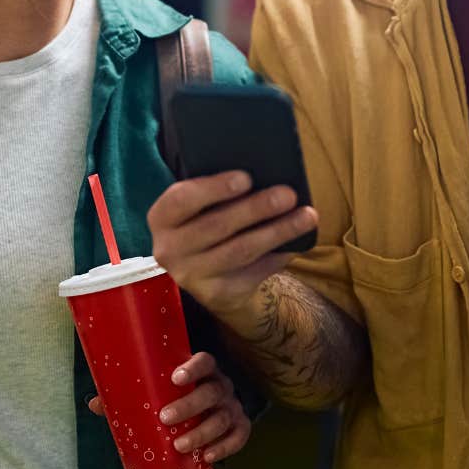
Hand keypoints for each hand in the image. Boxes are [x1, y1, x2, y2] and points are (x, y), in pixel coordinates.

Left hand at [85, 351, 252, 462]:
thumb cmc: (173, 397)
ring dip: (203, 432)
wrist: (204, 411)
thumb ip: (128, 396)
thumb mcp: (155, 393)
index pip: (205, 360)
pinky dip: (226, 447)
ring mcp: (232, 405)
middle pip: (213, 391)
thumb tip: (94, 403)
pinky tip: (208, 457)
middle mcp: (221, 384)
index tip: (175, 378)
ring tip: (180, 446)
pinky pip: (240, 435)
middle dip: (190, 405)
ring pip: (224, 416)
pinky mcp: (239, 425)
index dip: (193, 367)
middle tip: (165, 418)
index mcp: (201, 371)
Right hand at [148, 171, 318, 322]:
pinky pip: (253, 272)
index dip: (213, 188)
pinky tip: (297, 242)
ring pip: (240, 251)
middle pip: (217, 226)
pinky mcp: (217, 294)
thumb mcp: (199, 206)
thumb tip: (263, 174)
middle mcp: (169, 249)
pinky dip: (278, 255)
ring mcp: (192, 276)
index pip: (182, 200)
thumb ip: (216, 192)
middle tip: (288, 194)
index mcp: (162, 218)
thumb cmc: (207, 221)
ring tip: (306, 216)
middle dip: (256, 209)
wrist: (207, 273)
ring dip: (277, 231)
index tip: (246, 178)